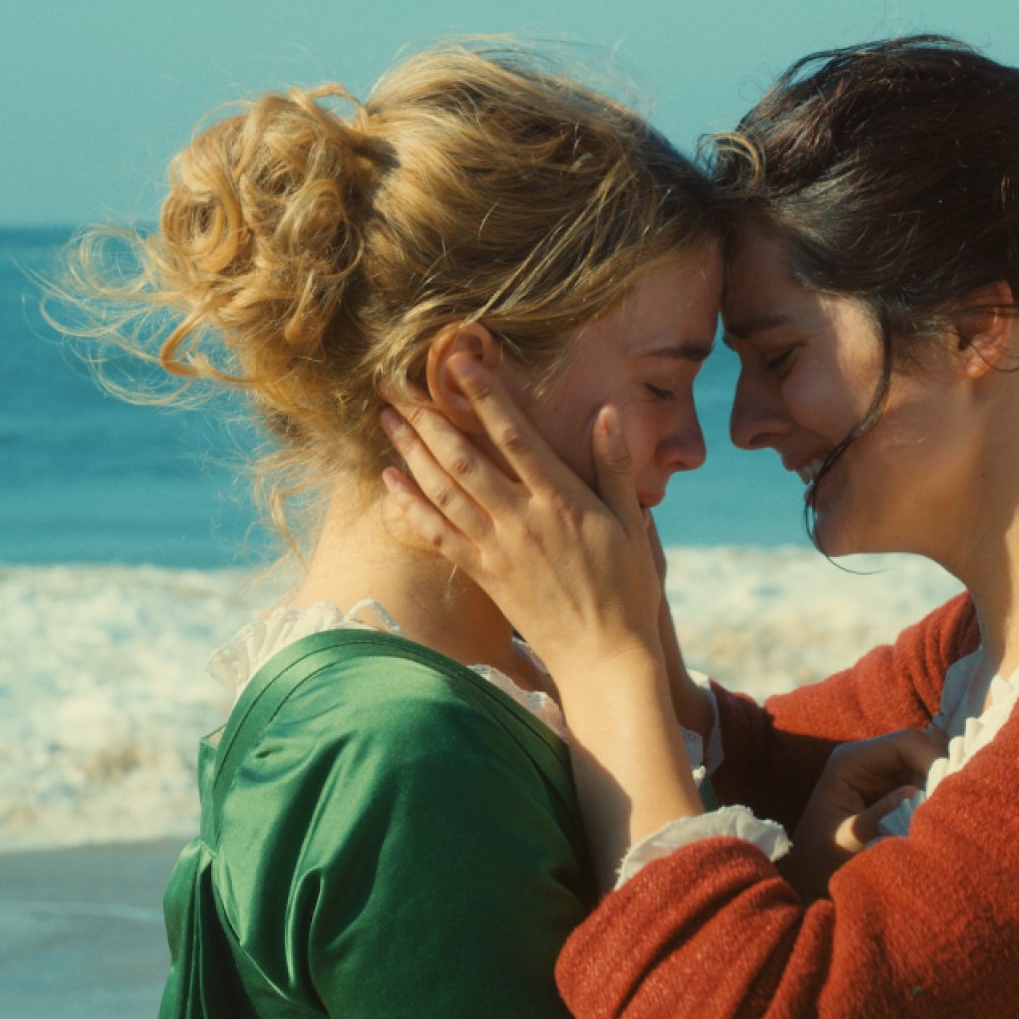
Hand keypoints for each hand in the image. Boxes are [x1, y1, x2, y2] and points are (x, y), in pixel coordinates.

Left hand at [377, 355, 662, 680]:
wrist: (604, 655)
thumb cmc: (626, 587)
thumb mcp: (632, 523)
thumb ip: (615, 468)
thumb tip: (607, 414)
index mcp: (561, 500)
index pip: (516, 437)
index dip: (486, 396)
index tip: (459, 362)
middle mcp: (522, 520)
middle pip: (464, 459)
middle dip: (427, 416)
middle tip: (395, 382)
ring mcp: (498, 549)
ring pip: (443, 491)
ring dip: (411, 451)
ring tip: (387, 417)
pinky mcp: (483, 575)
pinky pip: (438, 535)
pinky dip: (410, 506)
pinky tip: (389, 480)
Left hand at [780, 727, 946, 898]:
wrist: (808, 874)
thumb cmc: (822, 859)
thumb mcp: (848, 841)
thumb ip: (879, 816)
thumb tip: (914, 792)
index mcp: (851, 760)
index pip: (906, 742)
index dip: (933, 760)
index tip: (948, 793)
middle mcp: (868, 758)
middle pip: (922, 748)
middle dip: (940, 773)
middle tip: (948, 807)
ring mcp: (882, 772)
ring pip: (928, 764)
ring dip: (939, 786)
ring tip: (942, 816)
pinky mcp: (893, 788)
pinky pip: (925, 782)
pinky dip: (935, 797)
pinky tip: (934, 818)